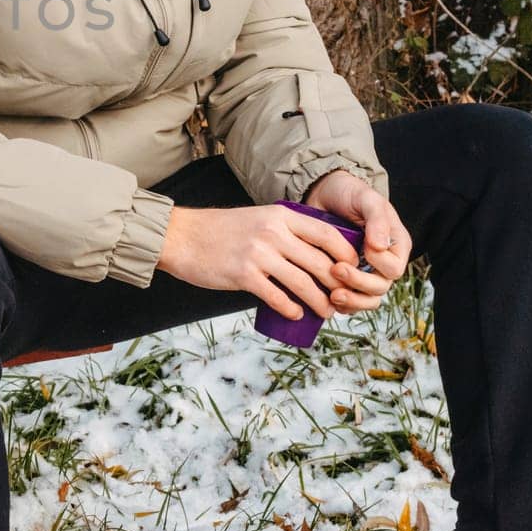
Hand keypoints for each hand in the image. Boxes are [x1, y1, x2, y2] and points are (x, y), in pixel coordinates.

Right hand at [156, 202, 362, 320]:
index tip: (350, 271)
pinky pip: (278, 298)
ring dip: (320, 303)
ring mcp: (259, 254)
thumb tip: (314, 254)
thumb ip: (284, 230)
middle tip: (341, 299)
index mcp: (280, 216)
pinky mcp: (244, 275)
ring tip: (325, 312)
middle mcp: (273, 233)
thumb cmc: (219, 230)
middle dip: (338, 286)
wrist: (181, 236)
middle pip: (321, 263)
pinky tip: (295, 314)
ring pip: (305, 284)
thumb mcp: (257, 218)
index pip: (328, 234)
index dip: (347, 255)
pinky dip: (292, 310)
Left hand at [304, 170, 411, 314]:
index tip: (363, 250)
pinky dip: (342, 303)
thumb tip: (379, 246)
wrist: (324, 193)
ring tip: (332, 294)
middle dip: (359, 283)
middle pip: (380, 288)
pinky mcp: (347, 277)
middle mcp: (384, 262)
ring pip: (367, 300)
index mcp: (396, 245)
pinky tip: (327, 297)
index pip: (394, 268)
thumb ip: (377, 219)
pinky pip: (350, 300)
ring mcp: (366, 272)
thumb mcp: (366, 199)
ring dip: (352, 300)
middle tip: (335, 270)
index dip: (379, 264)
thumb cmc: (350, 193)